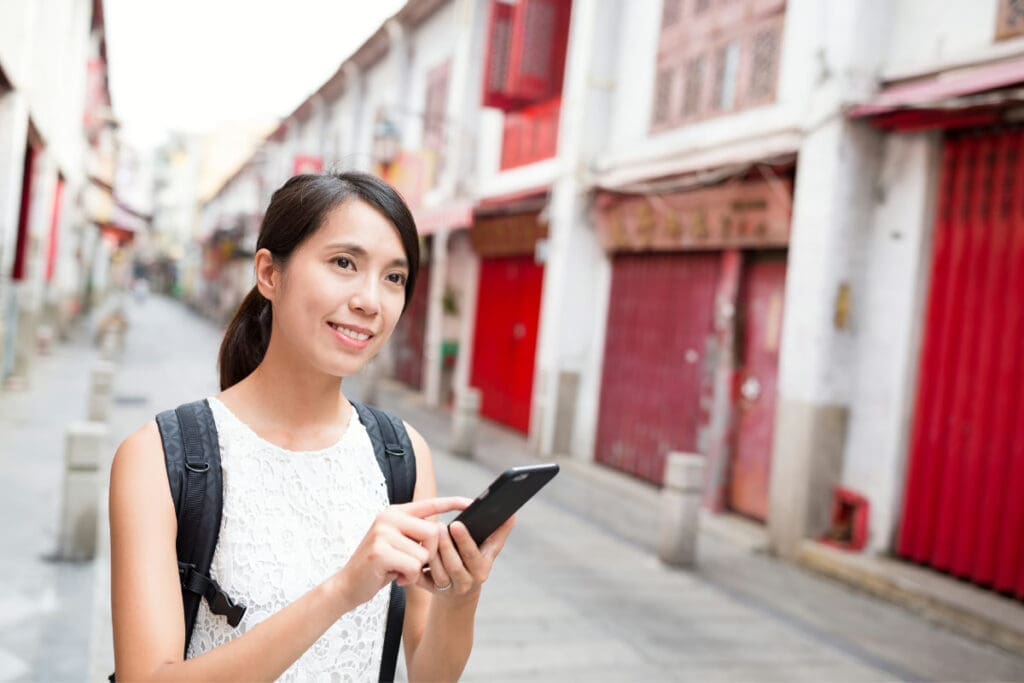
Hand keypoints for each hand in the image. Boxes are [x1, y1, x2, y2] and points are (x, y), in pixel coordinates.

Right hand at [337, 497, 471, 606]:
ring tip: (399, 570)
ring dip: (416, 569)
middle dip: (431, 554)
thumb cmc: (379, 565)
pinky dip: (408, 578)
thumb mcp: (398, 543)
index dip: (453, 503)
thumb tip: (444, 530)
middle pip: (433, 532)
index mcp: (395, 512)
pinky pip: (413, 567)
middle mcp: (388, 517)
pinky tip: (395, 577)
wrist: (348, 585)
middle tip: (415, 564)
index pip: (430, 503)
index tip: (472, 503)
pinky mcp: (380, 552)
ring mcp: (382, 533)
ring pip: (424, 553)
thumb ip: (416, 533)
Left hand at [422, 516, 515, 599]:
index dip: (464, 541)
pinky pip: (421, 580)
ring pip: (437, 571)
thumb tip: (512, 514)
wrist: (459, 595)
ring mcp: (448, 588)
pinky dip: (416, 566)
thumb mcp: (489, 552)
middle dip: (445, 545)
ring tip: (427, 534)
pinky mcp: (431, 590)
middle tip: (438, 525)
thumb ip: (499, 533)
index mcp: (481, 569)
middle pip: (453, 564)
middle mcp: (466, 581)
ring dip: (431, 552)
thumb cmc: (475, 564)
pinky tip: (413, 551)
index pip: (473, 555)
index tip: (456, 524)